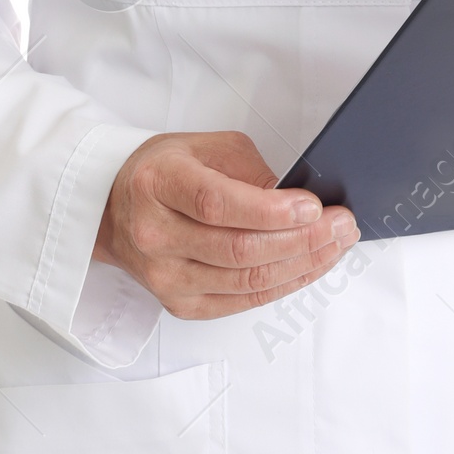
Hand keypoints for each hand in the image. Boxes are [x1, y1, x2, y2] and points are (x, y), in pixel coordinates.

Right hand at [94, 129, 358, 319]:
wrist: (112, 208)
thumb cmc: (163, 172)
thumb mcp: (205, 148)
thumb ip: (250, 172)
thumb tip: (298, 202)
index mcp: (159, 184)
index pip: (217, 204)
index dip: (271, 210)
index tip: (314, 206)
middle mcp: (156, 235)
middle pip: (239, 250)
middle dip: (302, 239)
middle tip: (342, 224)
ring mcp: (165, 277)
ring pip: (247, 282)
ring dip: (302, 264)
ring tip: (336, 244)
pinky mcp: (180, 305)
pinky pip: (242, 301)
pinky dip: (283, 285)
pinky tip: (309, 267)